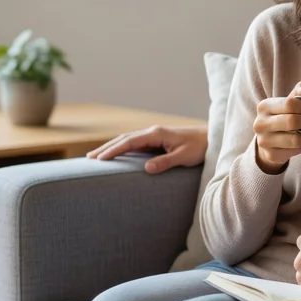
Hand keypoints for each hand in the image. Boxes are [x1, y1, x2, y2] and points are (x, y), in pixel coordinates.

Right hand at [86, 125, 207, 173]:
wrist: (212, 138)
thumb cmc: (200, 147)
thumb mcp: (184, 156)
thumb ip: (166, 162)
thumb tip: (146, 168)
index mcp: (156, 134)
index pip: (129, 142)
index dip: (113, 150)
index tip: (99, 159)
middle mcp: (153, 132)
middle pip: (124, 139)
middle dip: (106, 148)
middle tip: (89, 159)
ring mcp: (155, 135)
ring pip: (128, 140)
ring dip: (113, 147)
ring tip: (97, 157)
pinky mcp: (158, 140)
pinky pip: (135, 144)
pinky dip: (123, 148)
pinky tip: (117, 155)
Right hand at [254, 81, 300, 173]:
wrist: (269, 141)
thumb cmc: (282, 118)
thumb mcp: (287, 104)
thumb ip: (297, 94)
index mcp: (264, 106)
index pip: (290, 103)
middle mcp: (259, 123)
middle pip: (292, 121)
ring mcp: (263, 140)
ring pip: (295, 139)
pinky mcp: (270, 154)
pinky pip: (295, 151)